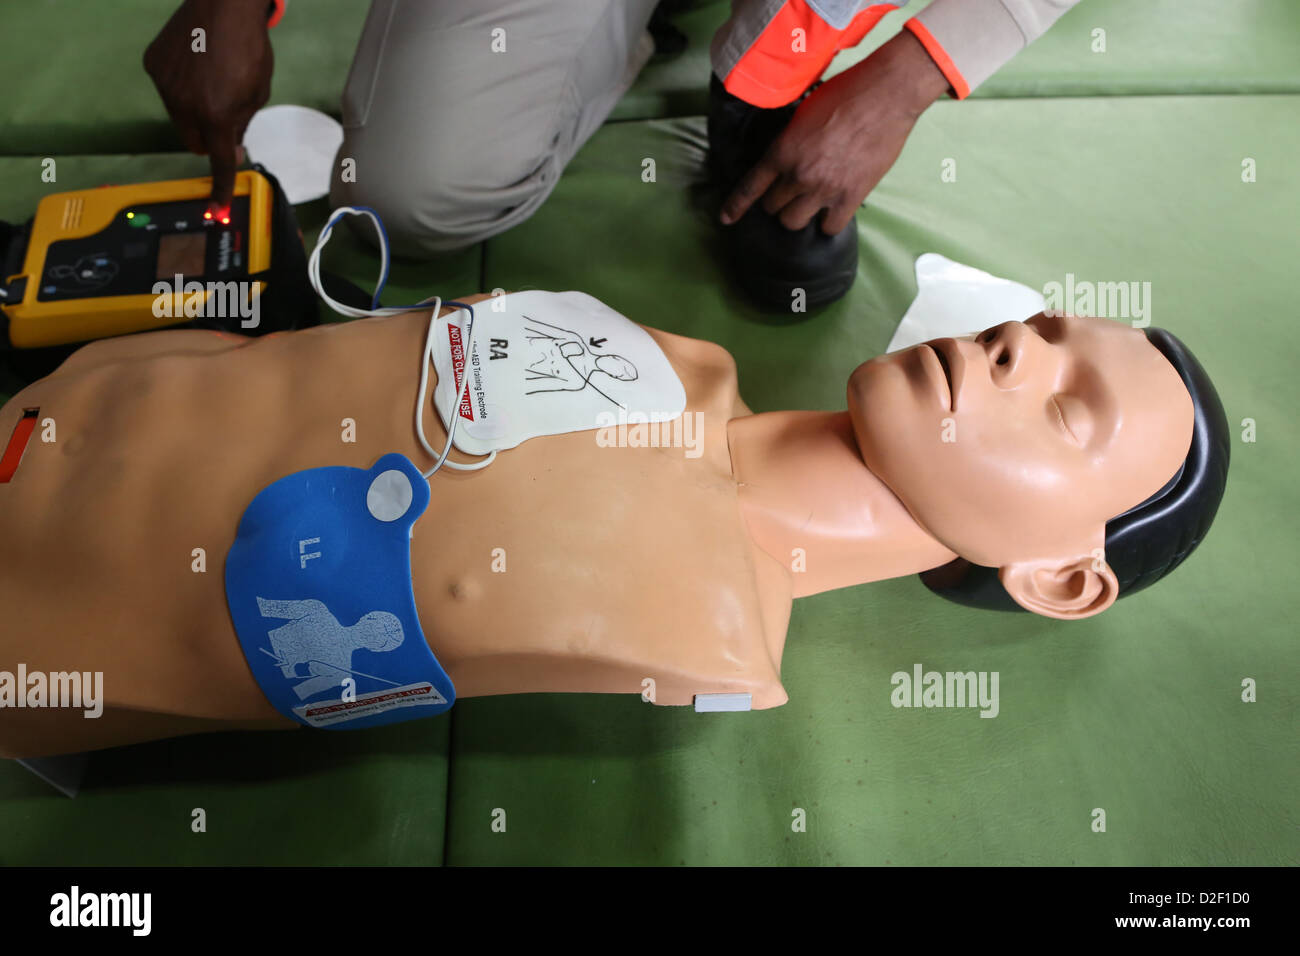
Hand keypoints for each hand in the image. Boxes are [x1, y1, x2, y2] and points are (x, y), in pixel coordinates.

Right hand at [144, 0, 273, 210]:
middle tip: (224, 119)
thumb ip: (241, 126)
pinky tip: (196, 65)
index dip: (218, 186)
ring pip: (179, 118)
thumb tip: (229, 152)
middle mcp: (185, 104)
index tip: (216, 207)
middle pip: (194, 142)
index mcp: (217, 114)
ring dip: (194, 112)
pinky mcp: (153, 64)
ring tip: (212, 81)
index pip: (217, 160)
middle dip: (209, 140)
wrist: (225, 3)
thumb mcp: (257, 94)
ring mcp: (164, 84)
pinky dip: (180, 87)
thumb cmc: (249, 47)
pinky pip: (167, 90)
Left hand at [720, 30, 949, 234]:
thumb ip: (790, 142)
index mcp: (783, 151)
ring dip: (799, 215)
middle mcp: (799, 175)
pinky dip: (828, 223)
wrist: (886, 95)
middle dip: (778, 201)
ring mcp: (824, 189)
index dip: (736, 206)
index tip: (726, 218)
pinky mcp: (851, 197)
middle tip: (790, 193)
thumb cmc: (846, 94)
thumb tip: (787, 159)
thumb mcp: (803, 114)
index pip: (751, 187)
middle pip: (773, 208)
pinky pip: (829, 228)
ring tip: (809, 204)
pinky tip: (833, 211)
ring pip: (795, 223)